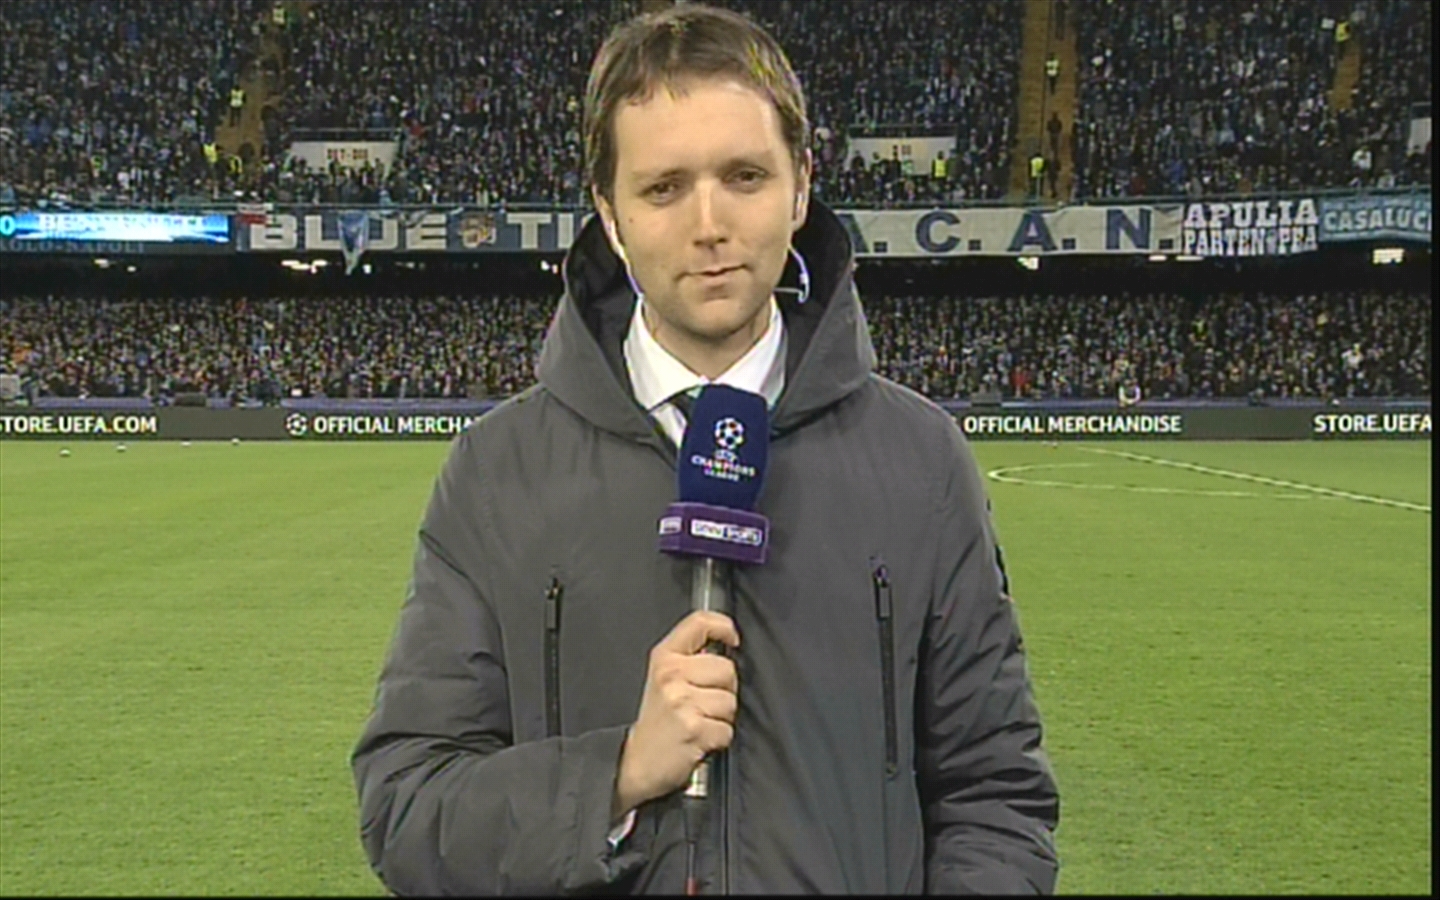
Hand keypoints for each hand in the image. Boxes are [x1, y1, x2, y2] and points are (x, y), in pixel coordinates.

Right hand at [612, 611, 739, 819]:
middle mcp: (671, 675)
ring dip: (722, 717)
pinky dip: (719, 739)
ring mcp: (682, 701)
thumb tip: (727, 643)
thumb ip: (690, 657)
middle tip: (703, 703)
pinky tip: (700, 739)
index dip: (723, 626)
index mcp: (664, 657)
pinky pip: (727, 729)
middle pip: (727, 668)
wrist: (637, 762)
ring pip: (730, 701)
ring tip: (700, 721)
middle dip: (725, 689)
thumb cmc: (657, 720)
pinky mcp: (693, 728)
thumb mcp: (664, 677)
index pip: (699, 623)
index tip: (732, 639)